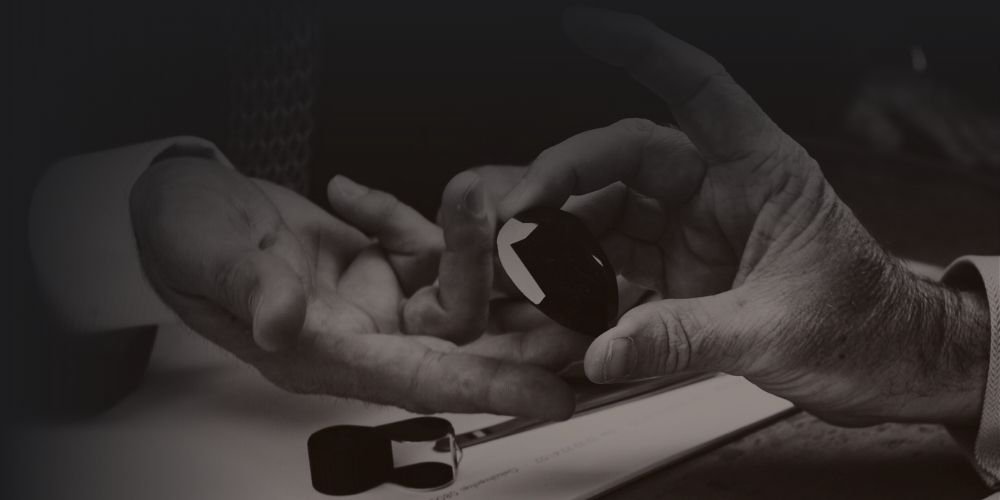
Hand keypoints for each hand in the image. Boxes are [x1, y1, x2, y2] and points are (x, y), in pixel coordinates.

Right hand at [130, 157, 578, 418]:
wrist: (184, 203)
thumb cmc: (184, 238)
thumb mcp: (207, 258)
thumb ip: (251, 290)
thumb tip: (282, 324)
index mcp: (323, 354)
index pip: (417, 381)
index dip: (485, 390)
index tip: (553, 398)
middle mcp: (361, 336)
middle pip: (459, 337)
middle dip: (516, 314)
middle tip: (579, 288)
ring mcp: (376, 300)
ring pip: (456, 285)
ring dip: (469, 239)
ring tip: (469, 190)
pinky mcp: (382, 263)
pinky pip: (425, 243)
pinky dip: (414, 215)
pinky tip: (357, 195)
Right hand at [497, 7, 990, 425]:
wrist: (886, 367)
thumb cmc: (861, 327)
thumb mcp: (775, 331)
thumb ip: (685, 338)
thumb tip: (604, 350)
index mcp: (761, 172)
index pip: (697, 88)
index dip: (642, 51)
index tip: (585, 25)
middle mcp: (721, 192)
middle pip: (626, 157)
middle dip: (565, 178)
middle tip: (521, 214)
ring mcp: (696, 232)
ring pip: (612, 212)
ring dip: (567, 239)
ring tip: (529, 269)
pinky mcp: (682, 271)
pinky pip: (618, 262)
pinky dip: (585, 281)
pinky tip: (561, 301)